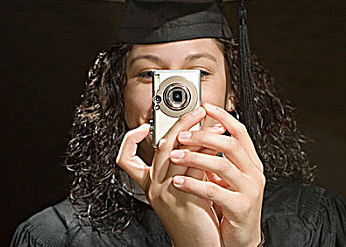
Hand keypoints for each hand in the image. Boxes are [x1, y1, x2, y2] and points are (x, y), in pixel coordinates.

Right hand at [116, 107, 222, 246]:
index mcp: (150, 184)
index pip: (126, 158)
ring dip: (200, 136)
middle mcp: (154, 187)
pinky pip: (193, 168)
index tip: (145, 126)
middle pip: (161, 145)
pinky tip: (219, 148)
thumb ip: (184, 165)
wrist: (199, 245)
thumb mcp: (183, 186)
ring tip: (216, 128)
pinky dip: (207, 153)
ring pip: (178, 153)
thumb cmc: (194, 216)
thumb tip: (197, 138)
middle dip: (181, 123)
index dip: (130, 139)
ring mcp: (167, 192)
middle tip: (198, 112)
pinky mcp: (183, 198)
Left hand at [171, 103, 264, 246]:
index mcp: (250, 163)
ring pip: (222, 164)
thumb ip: (215, 159)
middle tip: (182, 135)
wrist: (240, 241)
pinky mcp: (241, 207)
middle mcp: (253, 173)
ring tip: (175, 156)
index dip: (223, 117)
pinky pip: (215, 190)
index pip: (239, 131)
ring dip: (195, 157)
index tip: (206, 107)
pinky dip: (194, 184)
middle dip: (203, 136)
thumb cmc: (231, 208)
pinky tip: (179, 181)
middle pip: (230, 144)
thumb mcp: (226, 179)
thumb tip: (194, 138)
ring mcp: (249, 190)